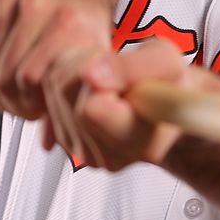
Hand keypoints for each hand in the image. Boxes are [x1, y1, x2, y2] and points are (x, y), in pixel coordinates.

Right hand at [0, 0, 112, 122]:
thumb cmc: (81, 23)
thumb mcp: (92, 57)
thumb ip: (75, 99)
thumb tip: (50, 144)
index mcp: (68, 18)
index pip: (31, 78)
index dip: (34, 104)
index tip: (42, 110)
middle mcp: (35, 5)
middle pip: (5, 79)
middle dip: (15, 103)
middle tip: (29, 107)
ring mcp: (6, 2)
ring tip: (17, 97)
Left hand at [63, 39, 198, 171]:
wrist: (168, 109)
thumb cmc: (171, 87)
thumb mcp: (168, 63)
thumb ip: (134, 69)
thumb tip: (92, 74)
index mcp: (140, 142)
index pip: (92, 109)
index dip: (102, 78)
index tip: (122, 72)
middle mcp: (108, 156)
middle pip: (68, 92)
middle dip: (88, 65)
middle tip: (119, 67)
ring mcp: (83, 152)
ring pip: (55, 89)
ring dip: (77, 67)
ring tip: (110, 73)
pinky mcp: (66, 140)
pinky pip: (48, 93)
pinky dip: (68, 77)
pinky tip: (95, 82)